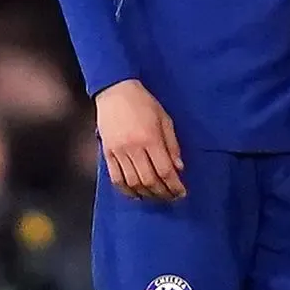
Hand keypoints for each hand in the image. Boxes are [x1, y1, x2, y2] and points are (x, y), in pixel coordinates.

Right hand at [95, 79, 185, 200]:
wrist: (115, 91)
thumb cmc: (144, 103)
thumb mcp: (165, 119)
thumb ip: (172, 145)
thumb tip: (179, 168)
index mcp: (150, 139)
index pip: (164, 170)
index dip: (174, 186)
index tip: (182, 192)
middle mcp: (133, 148)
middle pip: (149, 180)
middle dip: (163, 193)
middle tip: (172, 198)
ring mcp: (118, 152)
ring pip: (133, 183)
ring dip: (147, 194)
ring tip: (156, 197)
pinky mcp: (107, 153)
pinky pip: (116, 178)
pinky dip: (126, 190)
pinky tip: (136, 194)